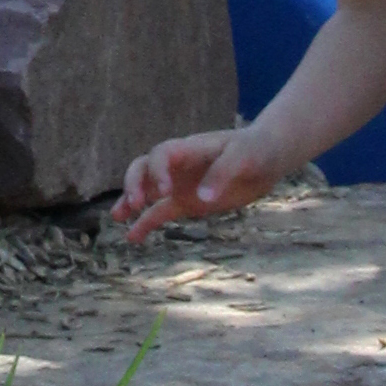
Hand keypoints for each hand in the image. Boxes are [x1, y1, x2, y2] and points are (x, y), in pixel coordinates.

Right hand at [111, 128, 279, 245]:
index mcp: (189, 148)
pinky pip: (161, 211)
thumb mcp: (244, 156)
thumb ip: (223, 173)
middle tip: (134, 204)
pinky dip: (146, 222)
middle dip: (134, 183)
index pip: (161, 154)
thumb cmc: (255, 149)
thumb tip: (203, 198)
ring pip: (147, 189)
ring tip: (118, 217)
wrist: (267, 158)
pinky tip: (133, 237)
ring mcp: (181, 183)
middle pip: (144, 167)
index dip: (157, 171)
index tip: (164, 191)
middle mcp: (178, 165)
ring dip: (130, 200)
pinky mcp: (187, 201)